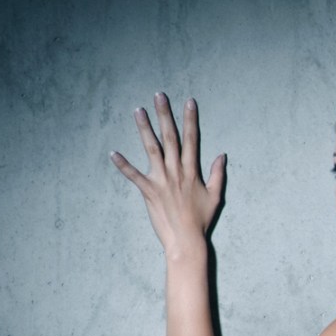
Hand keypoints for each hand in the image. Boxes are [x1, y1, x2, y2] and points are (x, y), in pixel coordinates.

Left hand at [111, 93, 225, 257]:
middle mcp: (176, 171)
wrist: (187, 240)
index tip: (188, 102)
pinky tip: (113, 153)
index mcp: (192, 171)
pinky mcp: (149, 192)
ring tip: (138, 111)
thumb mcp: (216, 196)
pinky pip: (133, 176)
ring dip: (144, 129)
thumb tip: (222, 156)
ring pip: (152, 149)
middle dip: (165, 115)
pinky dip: (123, 165)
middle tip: (159, 96)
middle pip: (170, 137)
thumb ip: (218, 174)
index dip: (190, 119)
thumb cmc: (201, 220)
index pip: (192, 139)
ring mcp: (162, 181)